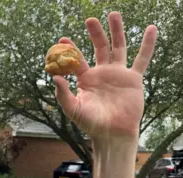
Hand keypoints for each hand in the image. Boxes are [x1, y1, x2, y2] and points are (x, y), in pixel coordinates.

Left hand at [53, 12, 157, 139]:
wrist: (113, 134)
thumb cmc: (91, 124)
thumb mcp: (73, 109)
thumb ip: (63, 94)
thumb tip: (55, 77)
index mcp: (86, 79)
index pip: (76, 60)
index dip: (70, 50)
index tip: (62, 39)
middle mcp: (102, 73)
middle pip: (99, 47)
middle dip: (95, 33)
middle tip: (90, 19)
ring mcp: (118, 74)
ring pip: (118, 47)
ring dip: (116, 31)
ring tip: (114, 14)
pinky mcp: (134, 78)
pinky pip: (142, 58)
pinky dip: (147, 44)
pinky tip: (151, 29)